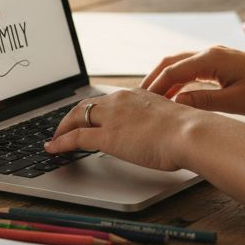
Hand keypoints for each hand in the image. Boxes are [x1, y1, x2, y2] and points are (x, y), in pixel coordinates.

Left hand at [44, 90, 211, 170]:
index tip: (88, 117)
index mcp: (136, 95)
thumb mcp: (169, 120)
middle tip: (63, 127)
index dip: (93, 110)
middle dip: (71, 116)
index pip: (106, 100)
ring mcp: (112, 118)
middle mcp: (120, 101)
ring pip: (77, 117)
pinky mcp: (107, 136)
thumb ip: (157, 123)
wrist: (190, 133)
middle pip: (86, 105)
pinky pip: (76, 138)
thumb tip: (157, 133)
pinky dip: (60, 142)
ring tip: (55, 138)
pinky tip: (53, 149)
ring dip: (62, 128)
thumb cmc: (188, 131)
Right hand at [140, 46, 244, 115]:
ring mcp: (217, 57)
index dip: (155, 86)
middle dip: (154, 80)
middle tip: (139, 99)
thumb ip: (203, 102)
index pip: (173, 71)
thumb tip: (176, 105)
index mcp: (212, 59)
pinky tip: (175, 95)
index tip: (141, 102)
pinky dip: (180, 80)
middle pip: (172, 63)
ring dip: (166, 80)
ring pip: (181, 64)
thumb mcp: (235, 102)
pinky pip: (193, 69)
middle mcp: (211, 53)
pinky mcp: (222, 64)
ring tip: (152, 99)